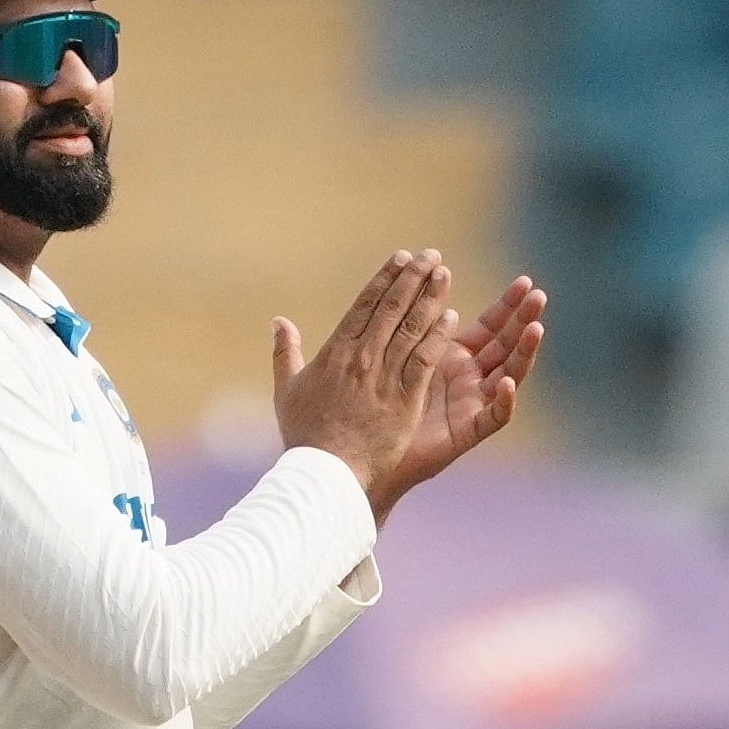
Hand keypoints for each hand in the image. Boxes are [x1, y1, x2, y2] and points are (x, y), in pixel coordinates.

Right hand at [272, 250, 457, 497]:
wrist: (326, 472)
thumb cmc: (305, 436)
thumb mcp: (287, 390)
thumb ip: (285, 352)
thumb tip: (278, 321)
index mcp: (335, 352)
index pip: (364, 305)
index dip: (385, 278)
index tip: (400, 258)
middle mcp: (362, 357)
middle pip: (392, 308)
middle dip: (413, 278)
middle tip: (431, 256)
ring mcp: (384, 376)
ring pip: (411, 327)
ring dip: (429, 298)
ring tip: (443, 275)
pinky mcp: (405, 399)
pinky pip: (424, 358)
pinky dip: (437, 335)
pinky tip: (451, 316)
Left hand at [370, 273, 545, 518]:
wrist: (367, 451)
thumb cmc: (378, 403)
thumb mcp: (396, 355)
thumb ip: (409, 325)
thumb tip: (407, 283)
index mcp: (456, 357)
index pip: (490, 326)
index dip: (507, 305)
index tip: (525, 280)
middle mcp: (471, 378)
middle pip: (506, 345)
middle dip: (523, 320)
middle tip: (539, 295)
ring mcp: (473, 404)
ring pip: (509, 375)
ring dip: (524, 353)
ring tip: (536, 328)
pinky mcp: (469, 431)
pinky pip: (494, 417)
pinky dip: (504, 402)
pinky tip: (508, 384)